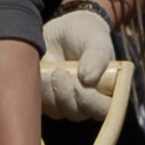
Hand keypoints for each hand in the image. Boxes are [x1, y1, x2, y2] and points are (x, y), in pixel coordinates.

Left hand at [38, 6, 120, 120]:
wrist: (60, 31)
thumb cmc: (85, 34)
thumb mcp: (95, 39)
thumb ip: (97, 56)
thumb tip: (88, 79)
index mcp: (106, 90)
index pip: (103, 110)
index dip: (91, 103)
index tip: (79, 84)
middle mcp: (86, 101)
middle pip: (77, 113)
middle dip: (66, 94)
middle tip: (60, 72)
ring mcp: (64, 102)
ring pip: (57, 110)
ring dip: (50, 91)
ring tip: (51, 69)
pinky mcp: (46, 100)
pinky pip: (40, 104)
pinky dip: (39, 89)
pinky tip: (42, 72)